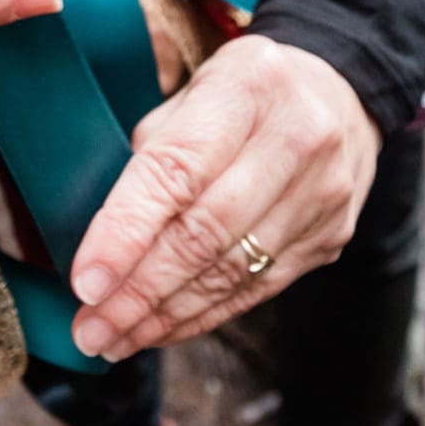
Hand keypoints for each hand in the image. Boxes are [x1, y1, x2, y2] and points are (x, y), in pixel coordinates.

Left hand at [67, 35, 381, 359]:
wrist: (339, 99)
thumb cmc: (241, 98)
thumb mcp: (192, 94)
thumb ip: (153, 157)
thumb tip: (104, 247)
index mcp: (249, 85)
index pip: (176, 173)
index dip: (126, 233)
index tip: (85, 284)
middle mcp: (297, 137)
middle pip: (204, 234)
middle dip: (138, 291)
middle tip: (90, 329)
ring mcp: (322, 192)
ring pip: (230, 273)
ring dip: (162, 315)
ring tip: (111, 339)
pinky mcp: (331, 235)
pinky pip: (255, 289)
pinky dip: (200, 316)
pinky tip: (159, 331)